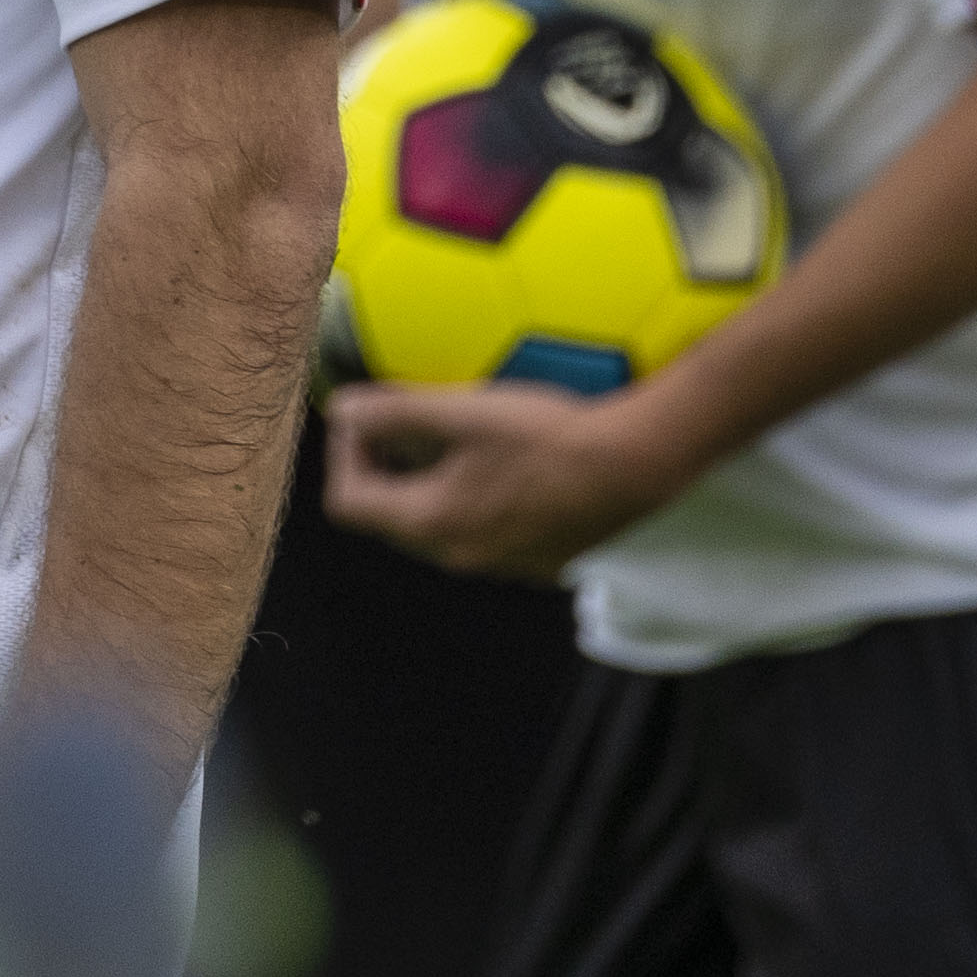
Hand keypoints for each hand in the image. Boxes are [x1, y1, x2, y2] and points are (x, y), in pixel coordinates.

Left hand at [322, 377, 693, 580]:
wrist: (634, 466)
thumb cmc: (546, 436)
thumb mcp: (463, 413)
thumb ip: (395, 413)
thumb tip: (342, 410)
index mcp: (431, 524)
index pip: (349, 502)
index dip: (346, 454)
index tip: (368, 415)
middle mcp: (459, 557)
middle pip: (391, 517)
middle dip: (386, 466)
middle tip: (406, 420)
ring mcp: (501, 566)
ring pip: (439, 524)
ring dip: (430, 482)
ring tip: (455, 436)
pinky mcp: (536, 562)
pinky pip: (483, 531)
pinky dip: (474, 498)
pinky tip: (504, 461)